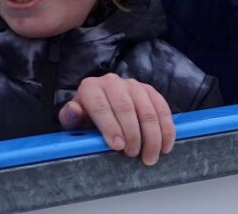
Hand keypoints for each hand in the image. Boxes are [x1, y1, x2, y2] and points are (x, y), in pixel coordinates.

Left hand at [59, 73, 174, 165]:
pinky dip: (166, 128)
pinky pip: (162, 108)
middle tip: (134, 154)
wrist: (100, 105)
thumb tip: (74, 111)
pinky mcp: (149, 90)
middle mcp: (113, 82)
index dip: (111, 127)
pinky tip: (165, 144)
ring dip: (152, 135)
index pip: (101, 106)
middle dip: (133, 134)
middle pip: (126, 108)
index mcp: (91, 88)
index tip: (118, 147)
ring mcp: (134, 85)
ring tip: (151, 155)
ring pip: (147, 109)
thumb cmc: (86, 117)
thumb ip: (71, 117)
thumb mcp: (74, 120)